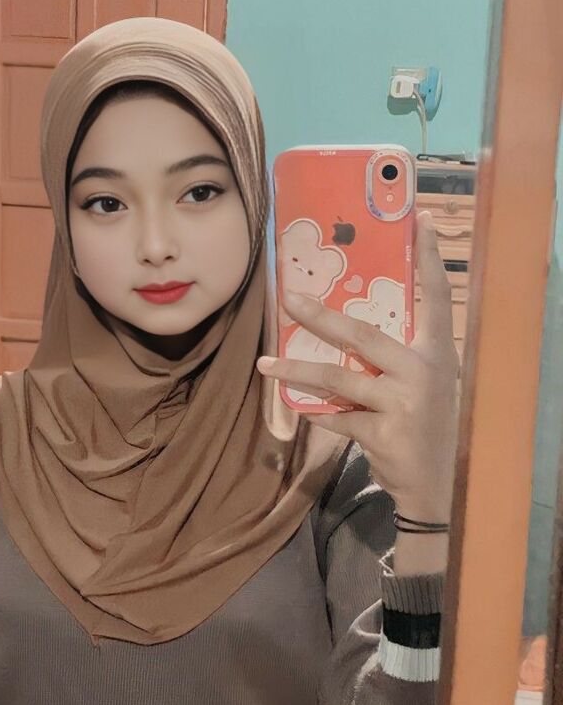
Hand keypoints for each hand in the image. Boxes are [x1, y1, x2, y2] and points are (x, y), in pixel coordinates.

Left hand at [258, 211, 459, 521]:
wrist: (435, 485)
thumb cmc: (425, 424)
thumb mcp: (426, 383)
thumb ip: (398, 355)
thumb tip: (346, 323)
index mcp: (439, 353)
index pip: (436, 297)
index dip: (430, 259)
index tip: (422, 218)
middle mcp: (424, 372)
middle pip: (364, 334)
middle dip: (321, 316)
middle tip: (288, 298)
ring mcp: (404, 404)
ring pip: (338, 377)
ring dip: (298, 369)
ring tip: (266, 364)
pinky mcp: (382, 434)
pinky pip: (336, 416)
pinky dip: (315, 411)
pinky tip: (297, 405)